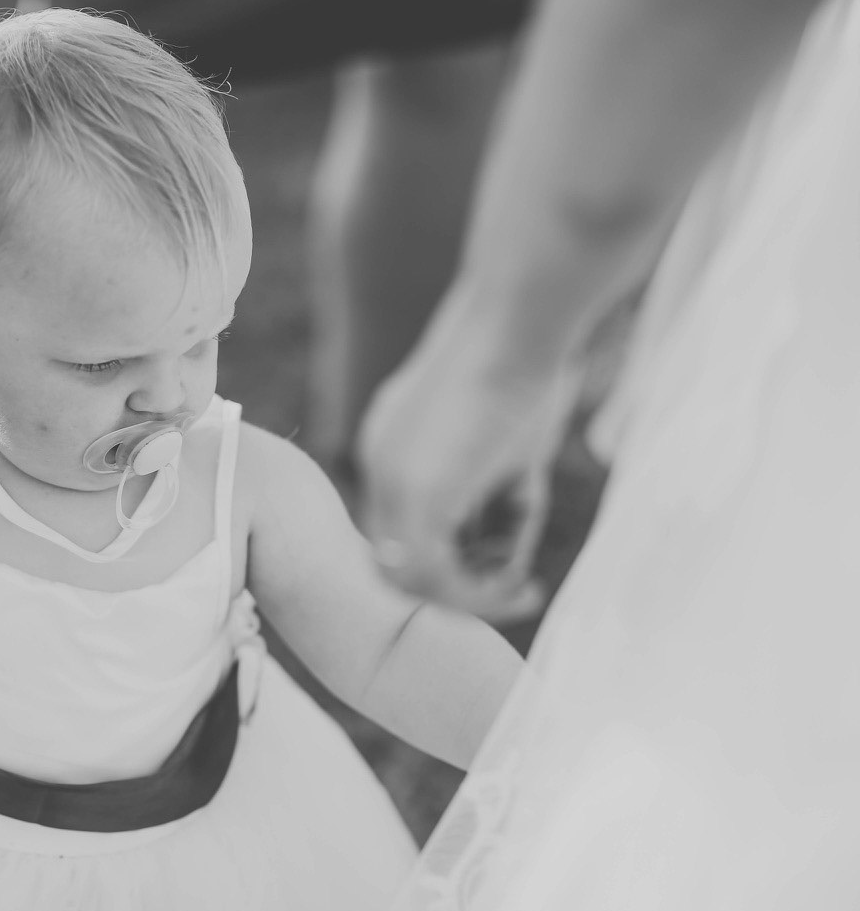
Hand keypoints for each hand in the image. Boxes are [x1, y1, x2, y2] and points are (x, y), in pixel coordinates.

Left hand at [354, 319, 579, 622]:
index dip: (453, 557)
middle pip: (401, 554)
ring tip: (526, 587)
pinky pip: (437, 573)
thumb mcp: (509, 443)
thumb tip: (503, 561)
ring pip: (414, 575)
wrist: (524, 316)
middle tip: (518, 589)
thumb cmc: (532, 362)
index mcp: (391, 442)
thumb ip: (492, 496)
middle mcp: (377, 461)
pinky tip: (526, 583)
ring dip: (473, 593)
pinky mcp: (416, 492)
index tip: (506, 566)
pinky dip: (480, 592)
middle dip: (459, 583)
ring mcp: (390, 478)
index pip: (405, 523)